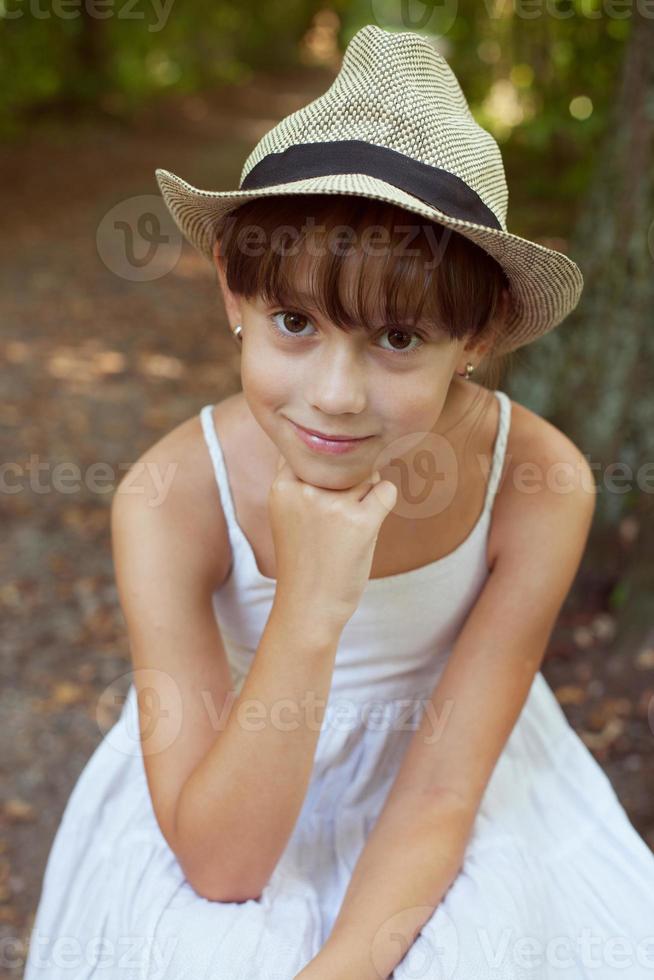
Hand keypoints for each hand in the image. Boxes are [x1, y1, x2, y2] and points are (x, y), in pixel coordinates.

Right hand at [268, 455, 396, 630]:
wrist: (309, 606)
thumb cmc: (304, 557)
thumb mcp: (288, 513)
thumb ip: (304, 480)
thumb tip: (343, 446)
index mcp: (282, 487)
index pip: (311, 449)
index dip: (326, 462)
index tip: (329, 483)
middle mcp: (305, 491)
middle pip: (343, 460)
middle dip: (350, 478)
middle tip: (340, 513)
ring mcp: (333, 506)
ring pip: (367, 473)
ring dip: (367, 492)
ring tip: (351, 522)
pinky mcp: (361, 522)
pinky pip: (387, 491)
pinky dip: (385, 502)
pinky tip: (369, 523)